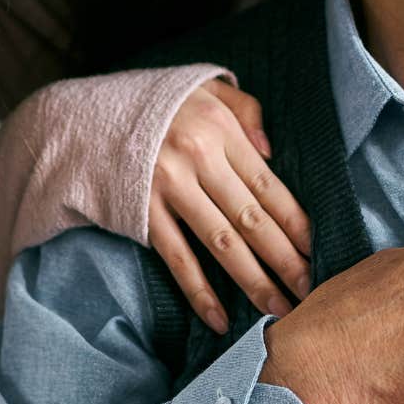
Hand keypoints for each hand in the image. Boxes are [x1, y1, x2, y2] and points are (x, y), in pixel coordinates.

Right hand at [149, 79, 313, 333]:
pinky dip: (199, 292)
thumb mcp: (206, 85)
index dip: (296, 222)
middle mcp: (197, 158)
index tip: (317, 251)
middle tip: (310, 291)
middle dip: (285, 260)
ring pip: (222, 242)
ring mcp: (168, 187)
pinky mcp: (142, 211)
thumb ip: (246, 110)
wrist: (86, 114)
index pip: (268, 184)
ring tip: (279, 309)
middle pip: (251, 218)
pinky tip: (219, 318)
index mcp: (219, 128)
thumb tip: (271, 153)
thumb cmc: (157, 103)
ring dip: (253, 280)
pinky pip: (177, 258)